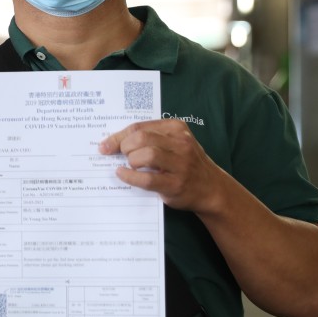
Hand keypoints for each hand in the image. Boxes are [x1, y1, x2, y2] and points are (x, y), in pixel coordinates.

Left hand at [98, 118, 224, 213]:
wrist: (212, 189)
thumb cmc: (186, 164)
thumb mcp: (174, 143)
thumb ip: (151, 138)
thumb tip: (114, 142)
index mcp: (177, 128)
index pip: (140, 127)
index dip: (118, 136)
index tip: (105, 144)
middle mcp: (181, 143)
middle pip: (141, 138)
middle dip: (124, 147)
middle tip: (121, 155)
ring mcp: (181, 164)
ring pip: (146, 155)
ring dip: (131, 160)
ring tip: (129, 165)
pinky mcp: (176, 184)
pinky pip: (147, 178)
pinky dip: (130, 176)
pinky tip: (123, 174)